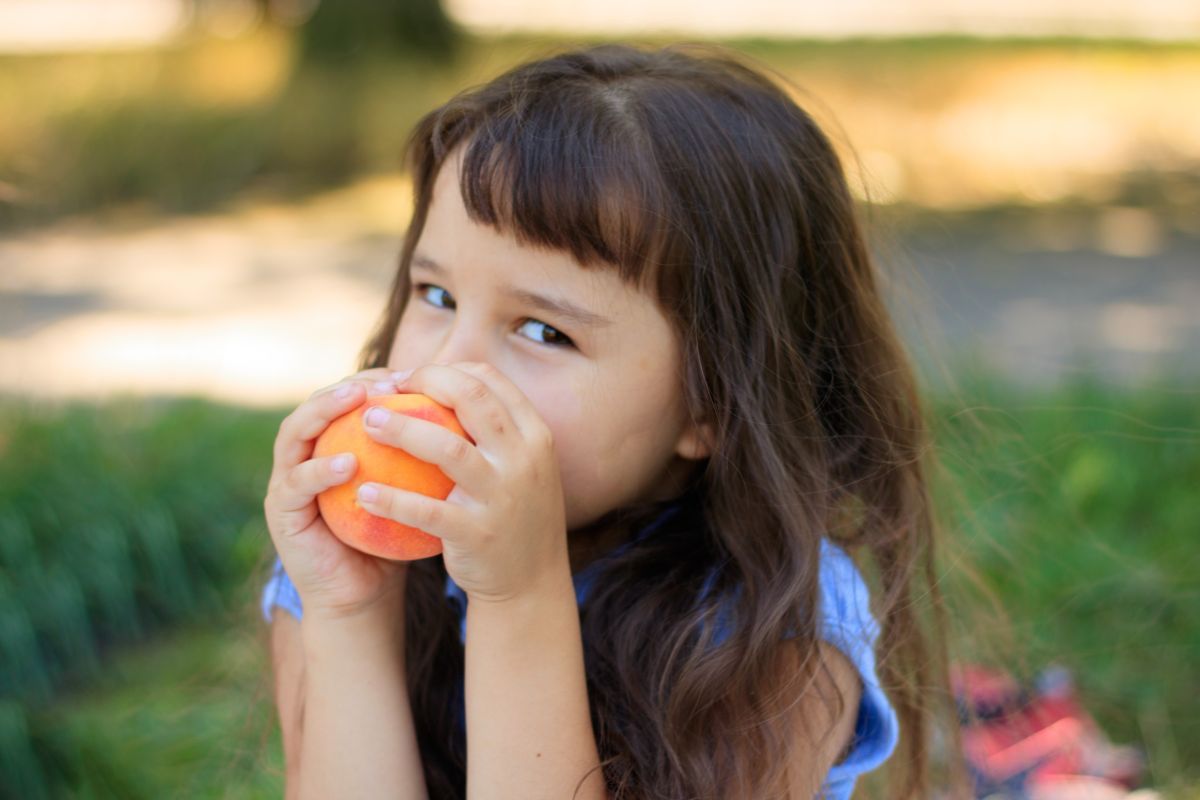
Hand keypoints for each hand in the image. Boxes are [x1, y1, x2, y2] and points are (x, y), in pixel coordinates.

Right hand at [263, 368, 410, 621]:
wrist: (366, 596)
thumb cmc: (397, 538)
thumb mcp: (415, 488)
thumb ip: (427, 453)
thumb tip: (476, 412)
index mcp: (334, 443)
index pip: (348, 397)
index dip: (375, 380)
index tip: (410, 376)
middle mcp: (304, 455)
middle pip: (317, 403)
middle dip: (347, 385)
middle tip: (381, 383)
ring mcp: (286, 481)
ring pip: (294, 432)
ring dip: (324, 412)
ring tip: (356, 402)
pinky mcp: (279, 512)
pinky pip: (296, 484)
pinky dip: (319, 471)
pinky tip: (347, 464)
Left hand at [355, 361, 569, 604]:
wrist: (531, 582)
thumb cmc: (512, 514)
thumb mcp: (520, 465)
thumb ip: (492, 427)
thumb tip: (440, 381)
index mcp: (534, 435)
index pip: (489, 380)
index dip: (444, 370)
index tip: (409, 378)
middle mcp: (524, 459)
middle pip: (471, 398)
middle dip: (423, 382)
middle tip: (384, 389)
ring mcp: (503, 496)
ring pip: (448, 448)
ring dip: (402, 429)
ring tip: (367, 423)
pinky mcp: (478, 534)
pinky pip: (427, 511)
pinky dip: (393, 499)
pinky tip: (364, 493)